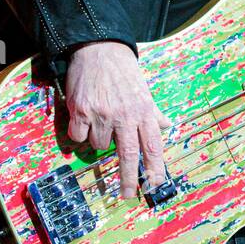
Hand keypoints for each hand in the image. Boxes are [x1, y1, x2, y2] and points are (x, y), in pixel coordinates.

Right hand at [64, 41, 172, 199]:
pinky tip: (83, 118)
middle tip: (129, 195)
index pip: (153, 145)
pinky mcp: (81, 112)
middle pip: (129, 155)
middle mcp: (125, 115)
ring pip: (99, 145)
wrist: (98, 49)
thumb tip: (166, 126)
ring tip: (100, 120)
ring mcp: (102, 115)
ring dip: (98, 140)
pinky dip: (80, 133)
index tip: (156, 184)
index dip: (156, 167)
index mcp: (144, 111)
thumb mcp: (144, 90)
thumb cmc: (123, 70)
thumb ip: (153, 112)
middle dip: (129, 179)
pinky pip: (78, 136)